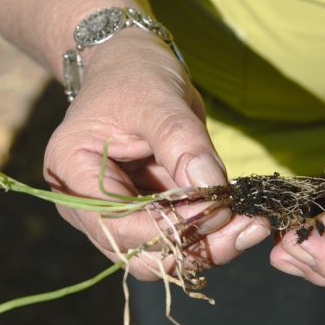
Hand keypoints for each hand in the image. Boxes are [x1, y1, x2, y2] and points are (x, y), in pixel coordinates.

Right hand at [44, 29, 269, 279]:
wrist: (131, 68)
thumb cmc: (136, 76)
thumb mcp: (161, 100)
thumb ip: (184, 145)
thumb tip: (213, 193)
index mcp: (73, 170)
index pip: (117, 221)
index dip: (170, 225)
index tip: (222, 211)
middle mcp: (84, 205)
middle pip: (138, 252)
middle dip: (195, 247)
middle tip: (249, 228)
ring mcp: (112, 217)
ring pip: (159, 256)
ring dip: (207, 248)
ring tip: (251, 226)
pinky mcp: (142, 218)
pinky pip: (174, 241)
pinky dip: (208, 237)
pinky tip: (242, 222)